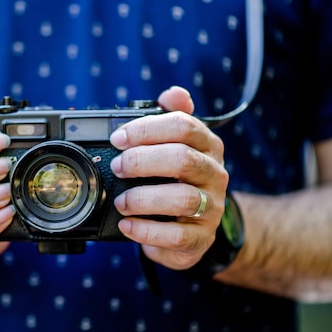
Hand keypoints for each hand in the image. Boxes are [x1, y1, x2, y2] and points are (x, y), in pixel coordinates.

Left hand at [110, 86, 228, 269]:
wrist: (195, 225)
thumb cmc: (177, 178)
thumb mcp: (175, 146)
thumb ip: (171, 117)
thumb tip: (174, 93)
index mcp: (206, 145)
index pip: (183, 125)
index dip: (146, 129)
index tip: (118, 137)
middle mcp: (214, 173)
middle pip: (182, 159)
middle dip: (142, 161)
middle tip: (117, 167)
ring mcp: (212, 207)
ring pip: (183, 199)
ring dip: (143, 198)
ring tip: (121, 202)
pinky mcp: (202, 238)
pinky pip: (178, 235)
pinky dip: (147, 231)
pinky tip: (127, 225)